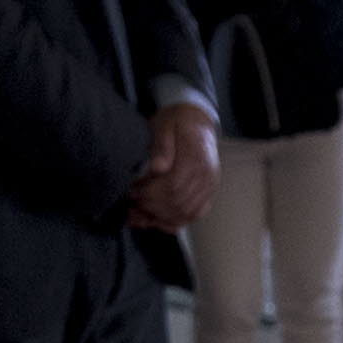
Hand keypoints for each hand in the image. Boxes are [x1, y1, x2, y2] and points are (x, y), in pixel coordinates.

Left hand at [124, 101, 218, 230]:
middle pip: (179, 203)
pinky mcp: (208, 194)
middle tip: (133, 204)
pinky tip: (158, 221)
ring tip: (141, 215)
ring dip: (162, 218)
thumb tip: (157, 168)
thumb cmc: (178, 122)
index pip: (173, 186)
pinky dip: (176, 222)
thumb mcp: (165, 125)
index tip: (133, 192)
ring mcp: (210, 187)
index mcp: (196, 158)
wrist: (197, 120)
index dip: (150, 193)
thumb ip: (162, 146)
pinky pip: (195, 215)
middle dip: (152, 207)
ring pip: (187, 214)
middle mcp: (207, 176)